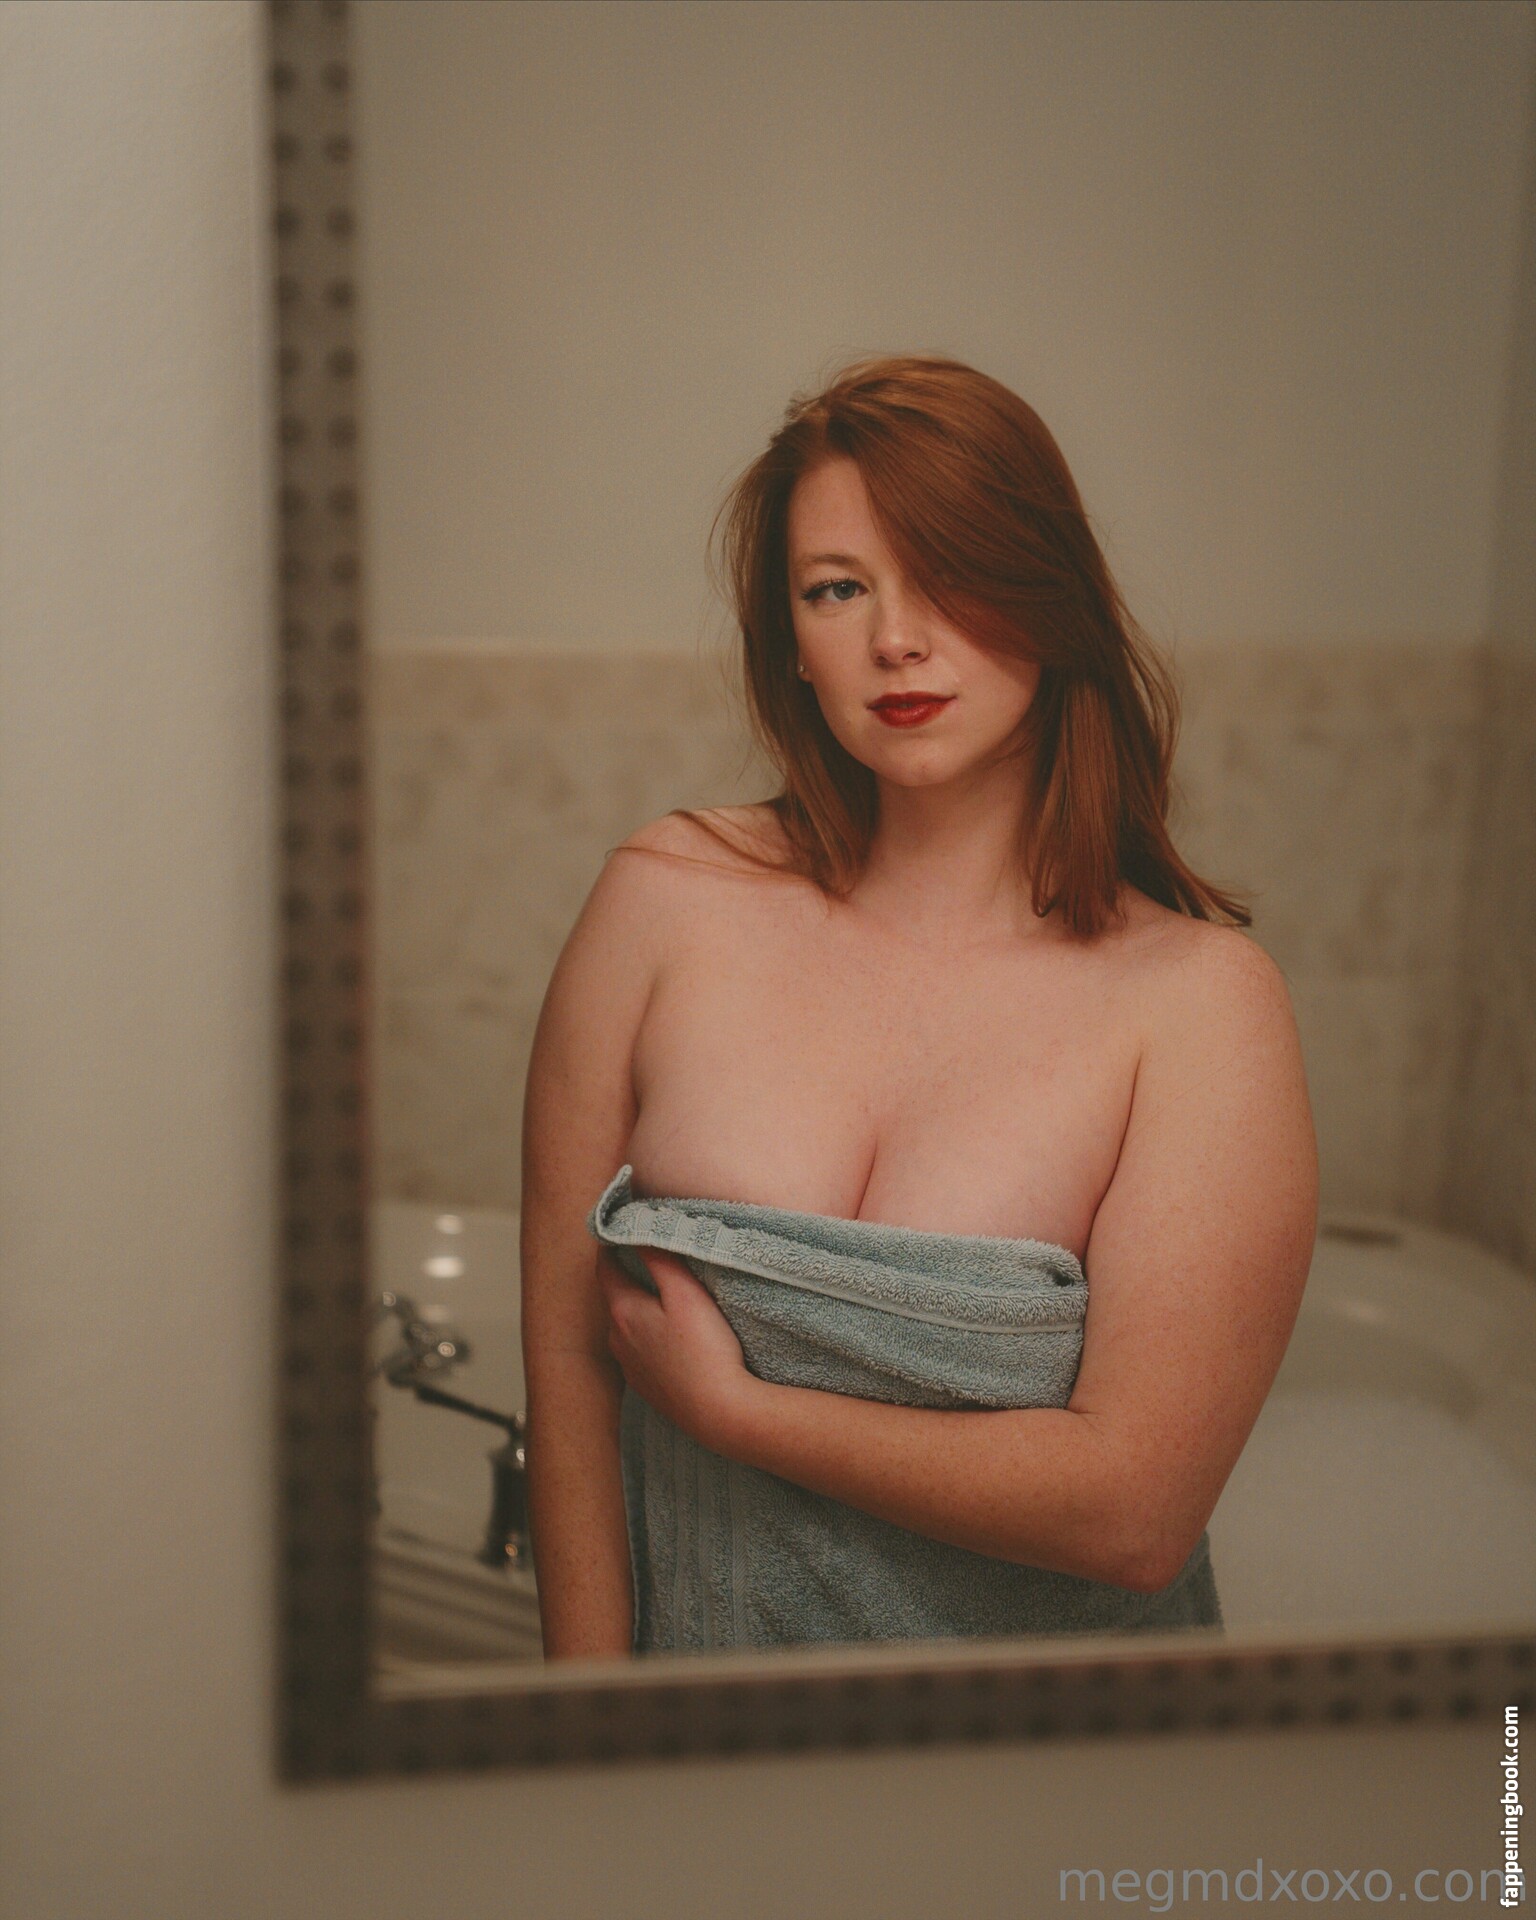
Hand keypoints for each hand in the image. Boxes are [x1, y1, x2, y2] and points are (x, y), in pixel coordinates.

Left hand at [599, 1248, 762, 1453]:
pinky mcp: (647, 1388)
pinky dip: (648, 1337)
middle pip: (615, 1297)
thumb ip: (661, 1258)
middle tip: (646, 1257)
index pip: (605, 1269)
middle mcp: (618, 1340)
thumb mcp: (686, 1293)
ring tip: (662, 1297)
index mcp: (623, 1312)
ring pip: (626, 1326)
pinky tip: (671, 1338)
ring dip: (638, 1309)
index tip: (619, 1229)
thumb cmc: (706, 1350)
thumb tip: (640, 1231)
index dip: (610, 1245)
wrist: (719, 1412)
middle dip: (627, 1276)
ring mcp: (631, 1368)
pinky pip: (639, 1352)